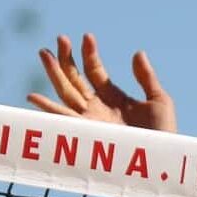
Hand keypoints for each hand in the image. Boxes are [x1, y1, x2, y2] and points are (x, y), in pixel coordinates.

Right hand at [28, 32, 176, 132]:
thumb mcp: (158, 101)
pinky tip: (33, 97)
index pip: (95, 71)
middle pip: (76, 79)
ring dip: (54, 74)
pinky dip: (48, 110)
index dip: (89, 53)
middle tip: (59, 37)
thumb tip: (137, 53)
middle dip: (66, 59)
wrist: (161, 160)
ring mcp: (90, 121)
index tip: (87, 36)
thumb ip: (146, 78)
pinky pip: (63, 120)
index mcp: (113, 98)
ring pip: (66, 93)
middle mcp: (98, 109)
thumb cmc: (163, 135)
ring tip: (43, 53)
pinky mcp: (87, 133)